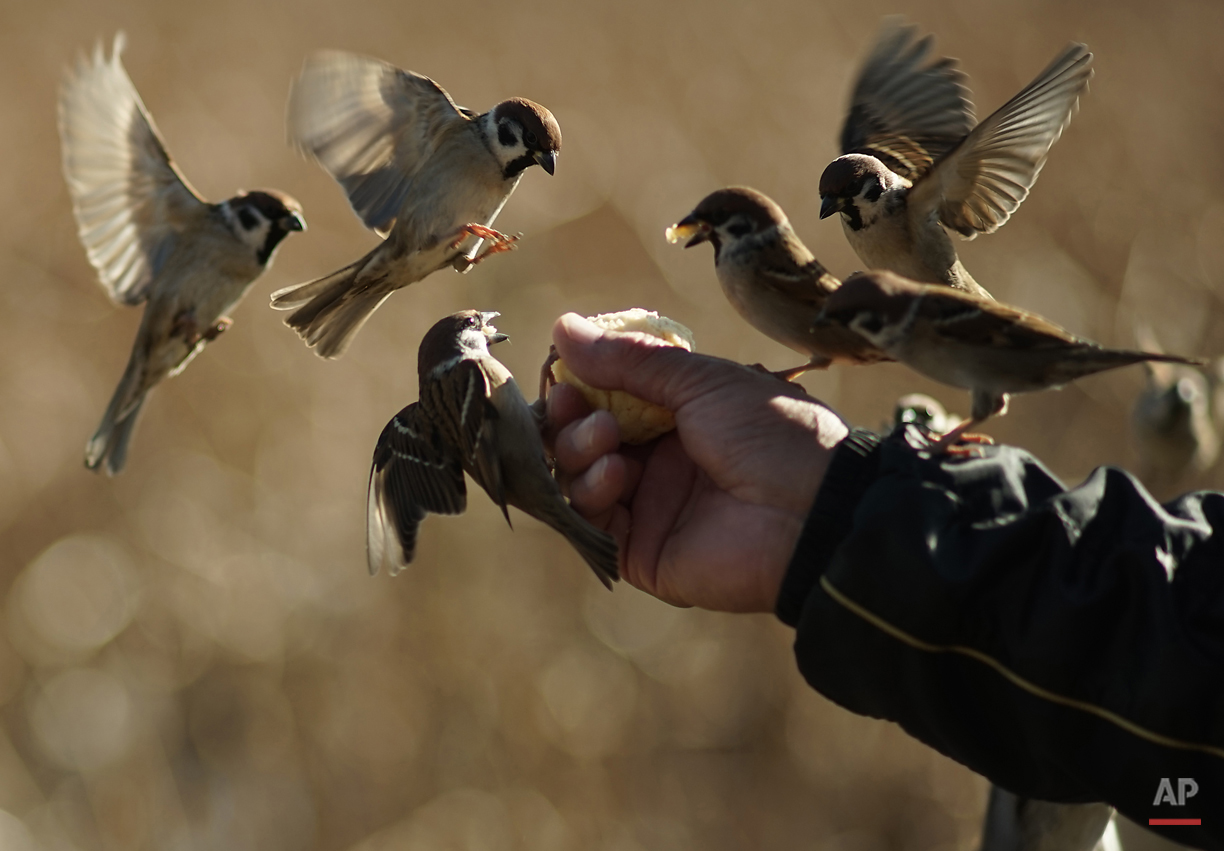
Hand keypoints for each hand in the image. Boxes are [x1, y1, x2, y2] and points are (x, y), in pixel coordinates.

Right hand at [546, 314, 848, 612]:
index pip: (604, 400)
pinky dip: (591, 496)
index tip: (563, 371)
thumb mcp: (701, 382)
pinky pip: (595, 525)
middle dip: (570, 420)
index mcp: (676, 418)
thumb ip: (629, 360)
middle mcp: (658, 463)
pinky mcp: (644, 553)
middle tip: (574, 405)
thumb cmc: (770, 433)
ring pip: (580, 481)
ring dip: (577, 452)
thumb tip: (562, 327)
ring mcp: (650, 509)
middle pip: (582, 441)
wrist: (813, 510)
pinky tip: (616, 473)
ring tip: (606, 440)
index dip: (578, 387)